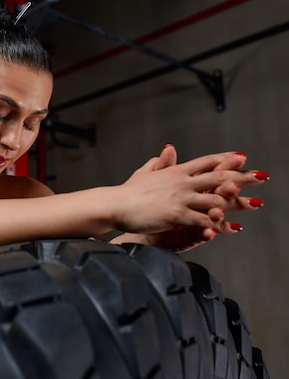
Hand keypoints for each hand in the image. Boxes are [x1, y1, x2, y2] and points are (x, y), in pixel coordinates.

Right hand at [113, 145, 267, 249]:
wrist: (115, 204)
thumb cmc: (128, 191)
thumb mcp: (145, 173)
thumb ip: (159, 162)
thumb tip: (167, 150)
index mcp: (176, 172)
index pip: (206, 162)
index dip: (226, 159)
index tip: (242, 157)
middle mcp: (181, 182)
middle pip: (218, 177)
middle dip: (243, 177)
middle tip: (262, 177)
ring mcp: (180, 198)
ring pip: (214, 198)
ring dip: (234, 202)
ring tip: (252, 204)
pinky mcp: (176, 215)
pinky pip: (202, 219)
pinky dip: (215, 224)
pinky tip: (226, 228)